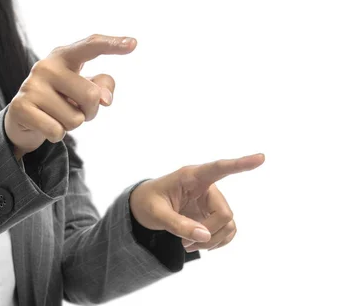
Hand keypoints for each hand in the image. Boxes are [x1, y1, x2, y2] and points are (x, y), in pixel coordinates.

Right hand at [5, 34, 136, 156]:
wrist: (22, 116)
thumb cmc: (60, 99)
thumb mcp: (83, 90)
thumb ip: (102, 88)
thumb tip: (104, 99)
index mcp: (64, 56)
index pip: (90, 46)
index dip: (112, 44)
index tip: (134, 44)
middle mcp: (46, 66)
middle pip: (91, 96)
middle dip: (89, 112)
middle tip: (73, 109)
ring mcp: (31, 85)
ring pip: (75, 119)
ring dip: (71, 125)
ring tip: (56, 115)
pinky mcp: (21, 106)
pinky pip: (57, 131)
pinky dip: (56, 135)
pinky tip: (45, 125)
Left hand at [130, 153, 265, 251]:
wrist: (143, 207)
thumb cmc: (147, 203)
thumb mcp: (156, 214)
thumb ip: (178, 224)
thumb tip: (205, 237)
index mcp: (191, 176)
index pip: (219, 168)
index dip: (240, 164)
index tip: (261, 157)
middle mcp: (206, 186)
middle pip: (224, 213)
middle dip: (209, 233)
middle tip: (187, 244)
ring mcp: (211, 201)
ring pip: (228, 224)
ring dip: (212, 241)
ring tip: (188, 245)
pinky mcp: (212, 214)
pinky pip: (228, 231)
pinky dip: (216, 243)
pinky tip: (200, 245)